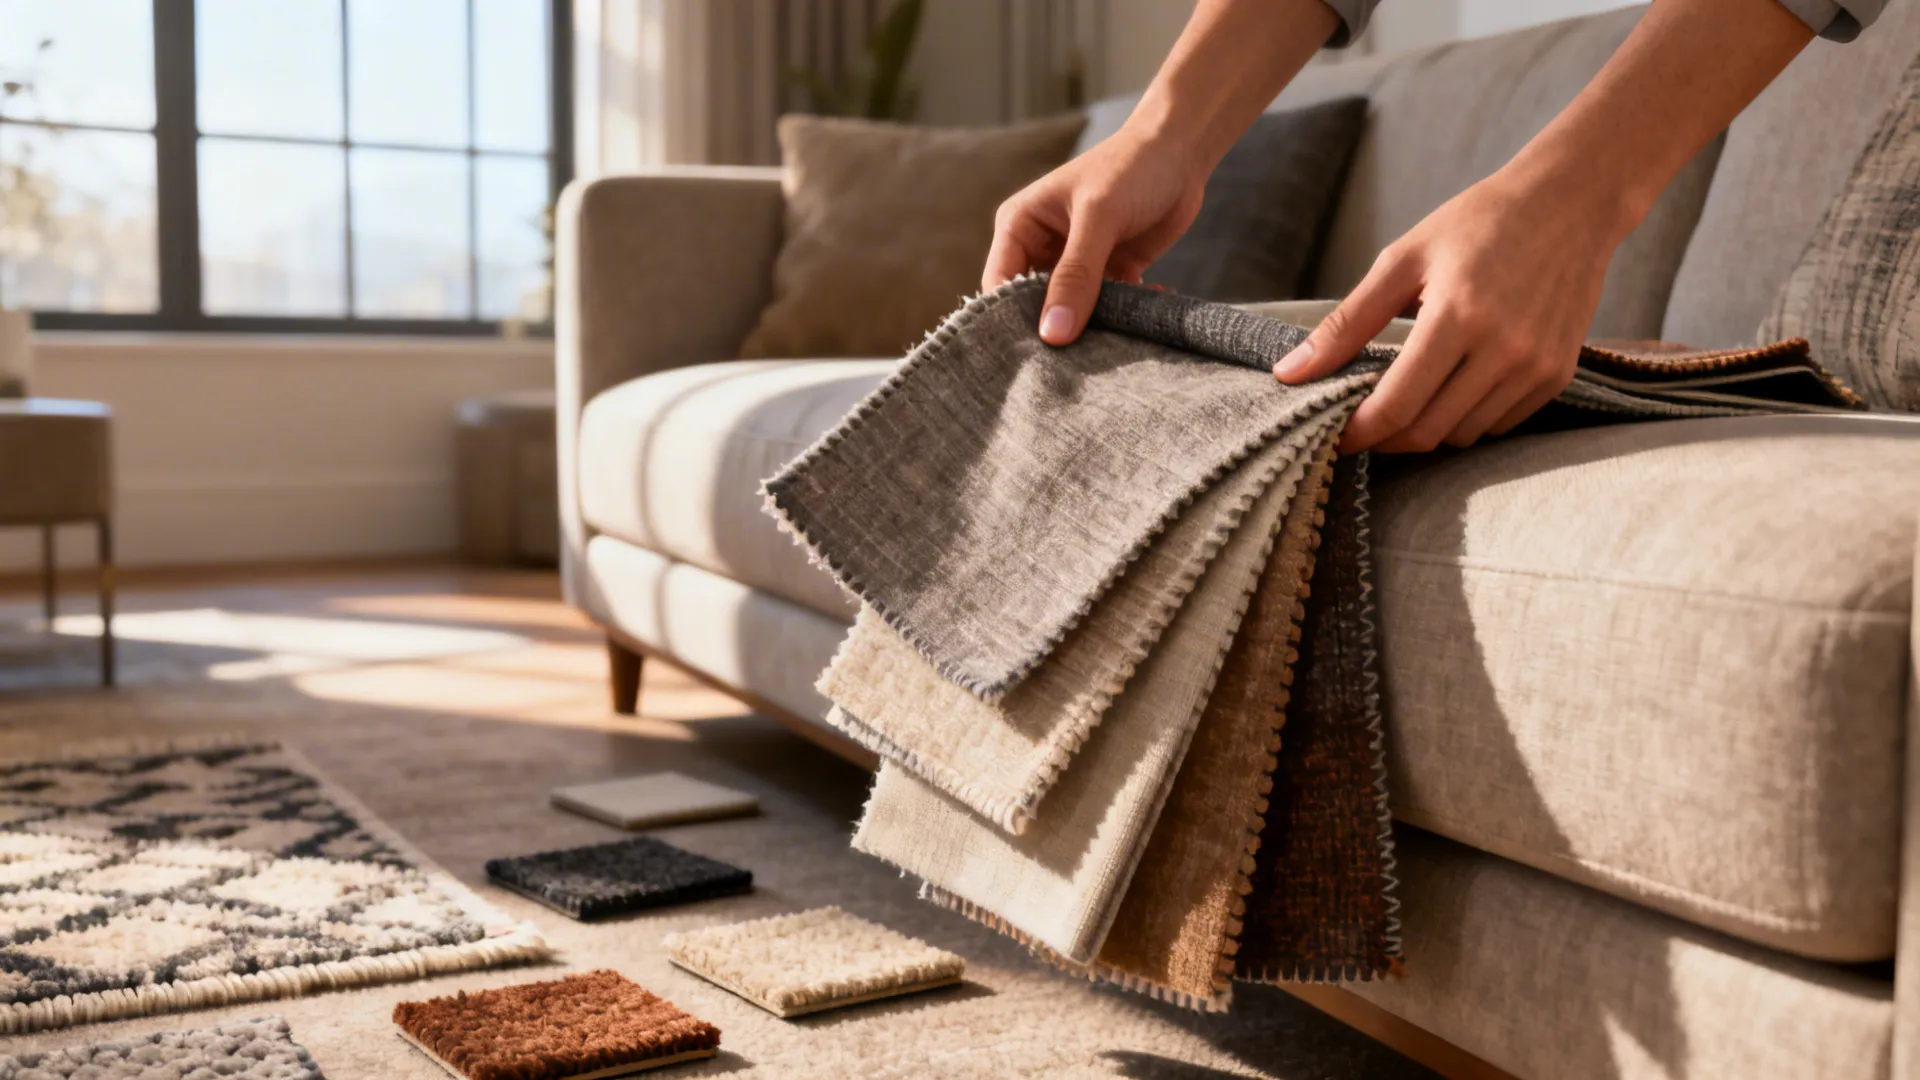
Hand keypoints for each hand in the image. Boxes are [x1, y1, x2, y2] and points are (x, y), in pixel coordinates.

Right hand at [983, 127, 1208, 344]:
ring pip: (1072, 311)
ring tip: (1115, 337)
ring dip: (1094, 325)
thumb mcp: (1098, 218)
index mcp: (1020, 226)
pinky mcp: (1110, 272)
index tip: (1035, 353)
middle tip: (1076, 358)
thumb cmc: (1130, 168)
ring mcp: (1076, 262)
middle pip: (1034, 305)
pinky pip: (1108, 307)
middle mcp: (1042, 247)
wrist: (1182, 150)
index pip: (1000, 284)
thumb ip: (1076, 276)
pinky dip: (1124, 314)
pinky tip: (1147, 308)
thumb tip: (1053, 334)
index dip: (1011, 319)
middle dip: (1054, 328)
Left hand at [1273, 164, 1633, 453]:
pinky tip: (1451, 387)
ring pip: (1462, 435)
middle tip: (1358, 423)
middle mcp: (1503, 349)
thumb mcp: (1402, 260)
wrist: (1572, 202)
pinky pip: (1498, 425)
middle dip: (1384, 438)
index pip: (1396, 405)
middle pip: (1427, 431)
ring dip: (1424, 429)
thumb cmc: (1477, 223)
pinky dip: (1465, 419)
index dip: (1357, 433)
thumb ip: (1345, 323)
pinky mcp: (1558, 375)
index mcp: (1458, 316)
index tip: (1330, 436)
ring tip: (1403, 399)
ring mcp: (1536, 367)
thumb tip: (1288, 373)